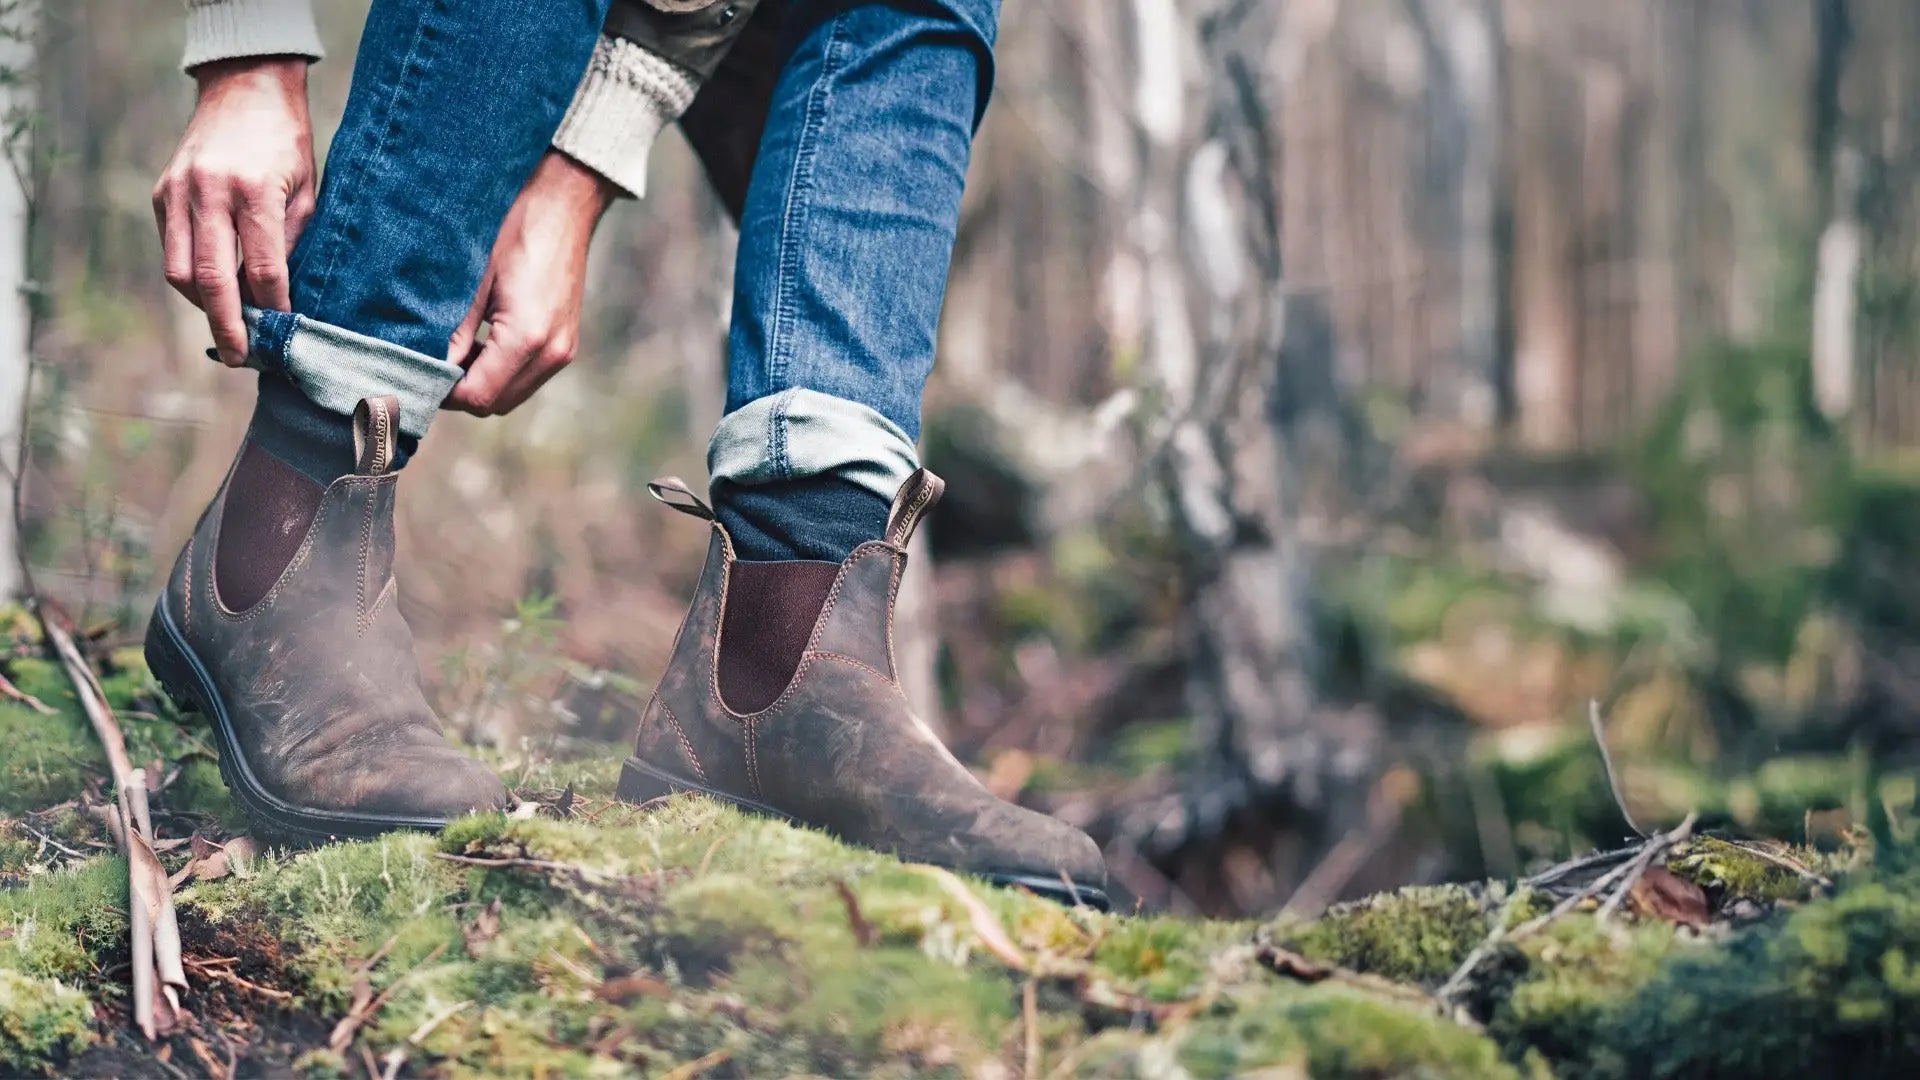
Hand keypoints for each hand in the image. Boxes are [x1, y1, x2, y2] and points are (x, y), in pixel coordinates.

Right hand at [153, 57, 316, 366]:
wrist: (245, 87)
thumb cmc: (287, 142)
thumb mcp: (308, 190)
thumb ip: (293, 242)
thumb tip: (283, 297)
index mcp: (254, 191)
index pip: (264, 268)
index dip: (274, 307)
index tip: (284, 334)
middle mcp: (209, 192)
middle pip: (211, 279)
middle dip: (227, 324)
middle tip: (240, 357)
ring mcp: (178, 192)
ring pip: (179, 271)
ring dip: (203, 306)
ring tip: (229, 327)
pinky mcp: (162, 192)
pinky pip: (171, 250)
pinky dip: (190, 278)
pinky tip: (215, 291)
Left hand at [444, 152, 618, 416]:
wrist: (564, 202)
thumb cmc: (516, 227)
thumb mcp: (474, 278)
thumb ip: (455, 331)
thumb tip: (431, 366)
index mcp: (527, 338)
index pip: (477, 395)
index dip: (442, 390)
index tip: (417, 370)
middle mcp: (552, 353)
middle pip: (494, 403)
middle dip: (460, 391)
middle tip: (430, 362)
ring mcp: (563, 350)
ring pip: (510, 394)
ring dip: (481, 382)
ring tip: (455, 351)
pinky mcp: (566, 343)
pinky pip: (527, 377)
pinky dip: (500, 371)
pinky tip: (482, 343)